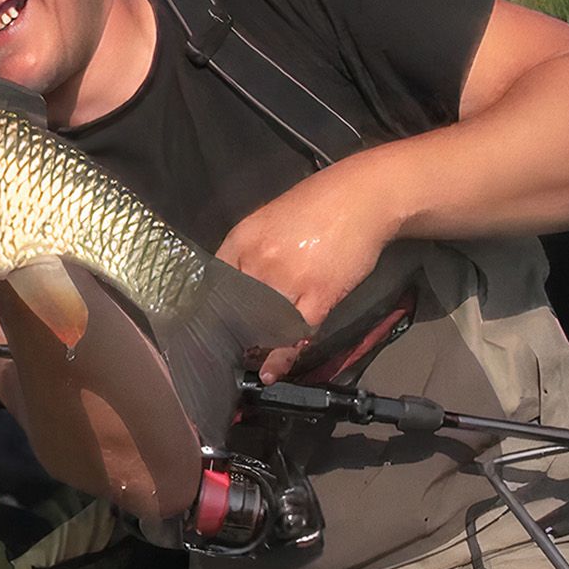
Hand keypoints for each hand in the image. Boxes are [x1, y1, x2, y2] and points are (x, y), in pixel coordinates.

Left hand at [216, 163, 400, 382]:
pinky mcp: (320, 294)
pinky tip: (272, 371)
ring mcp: (288, 278)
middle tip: (228, 354)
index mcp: (240, 240)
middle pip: (234, 309)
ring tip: (249, 363)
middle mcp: (258, 260)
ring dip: (255, 347)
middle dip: (231, 334)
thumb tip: (236, 284)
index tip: (205, 331)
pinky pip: (295, 333)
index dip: (208, 311)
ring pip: (262, 324)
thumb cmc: (316, 207)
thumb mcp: (267, 221)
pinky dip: (283, 356)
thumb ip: (249, 252)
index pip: (212, 284)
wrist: (363, 198)